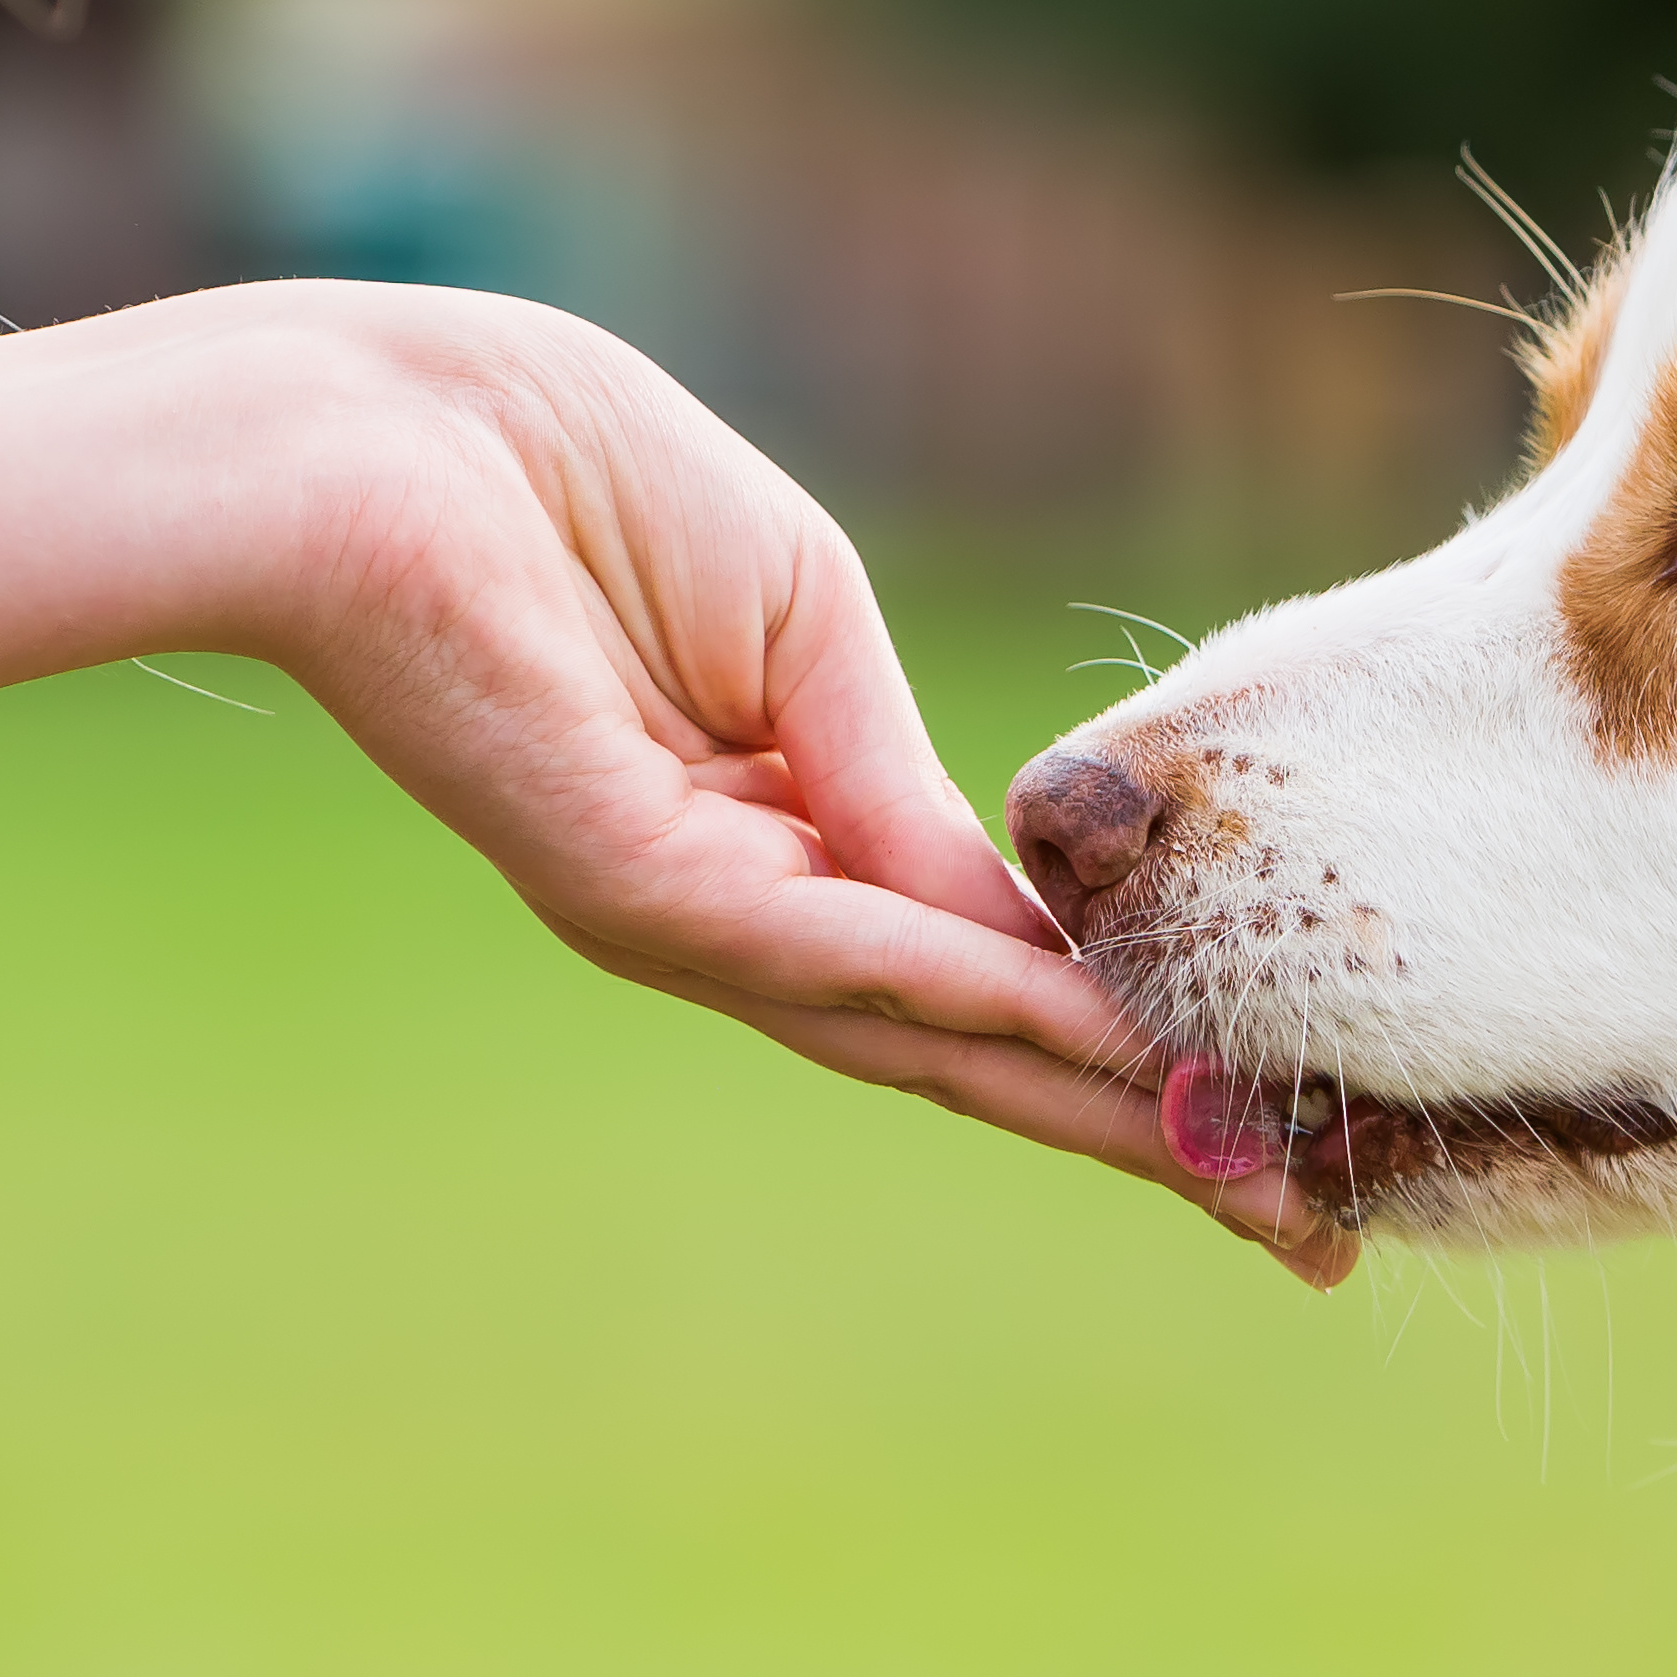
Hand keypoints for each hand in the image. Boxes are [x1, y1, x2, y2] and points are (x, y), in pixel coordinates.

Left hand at [0, 283, 1349, 1281]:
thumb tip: (1022, 917)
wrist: (372, 434)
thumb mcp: (803, 621)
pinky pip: (837, 957)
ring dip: (1096, 1105)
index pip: (975, 975)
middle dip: (1142, 1139)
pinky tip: (1094, 1036)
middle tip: (1304, 1242)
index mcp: (774, 842)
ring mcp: (682, 913)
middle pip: (968, 1056)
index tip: (1264, 1118)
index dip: (1124, 1045)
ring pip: (920, 1039)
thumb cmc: (561, 475)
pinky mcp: (633, 884)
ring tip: (1245, 1172)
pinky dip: (974, 997)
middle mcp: (733, 912)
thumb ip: (899, 773)